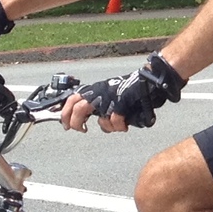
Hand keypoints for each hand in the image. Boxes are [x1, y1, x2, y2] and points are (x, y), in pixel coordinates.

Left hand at [62, 52, 185, 132]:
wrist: (148, 81)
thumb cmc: (131, 89)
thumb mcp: (109, 95)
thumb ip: (98, 104)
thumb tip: (87, 119)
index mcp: (96, 90)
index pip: (72, 98)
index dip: (65, 112)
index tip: (64, 124)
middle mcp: (100, 92)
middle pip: (78, 107)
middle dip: (75, 121)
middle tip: (80, 130)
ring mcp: (110, 97)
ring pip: (98, 116)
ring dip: (104, 126)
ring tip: (112, 127)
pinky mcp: (122, 102)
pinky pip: (115, 119)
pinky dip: (119, 126)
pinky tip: (124, 126)